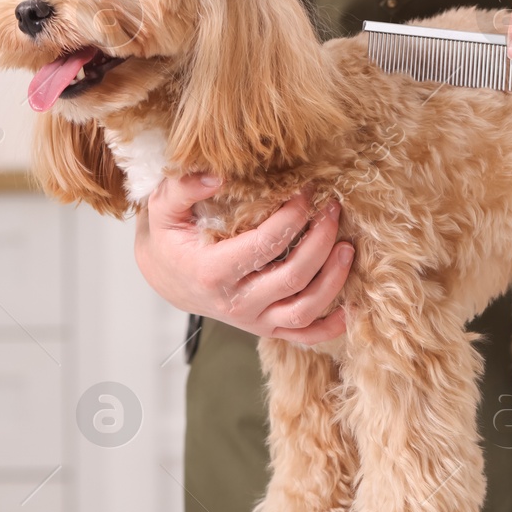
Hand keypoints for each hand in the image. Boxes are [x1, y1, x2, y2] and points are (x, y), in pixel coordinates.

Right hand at [134, 173, 353, 344]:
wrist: (165, 277)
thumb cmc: (168, 238)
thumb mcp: (162, 208)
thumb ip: (184, 187)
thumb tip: (219, 175)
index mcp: (212, 272)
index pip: (266, 245)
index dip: (293, 216)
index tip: (307, 190)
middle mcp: (235, 303)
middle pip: (293, 276)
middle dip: (321, 240)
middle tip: (333, 208)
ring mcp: (252, 320)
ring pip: (305, 310)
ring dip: (333, 279)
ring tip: (347, 247)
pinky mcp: (264, 329)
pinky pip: (303, 336)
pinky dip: (330, 327)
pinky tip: (349, 306)